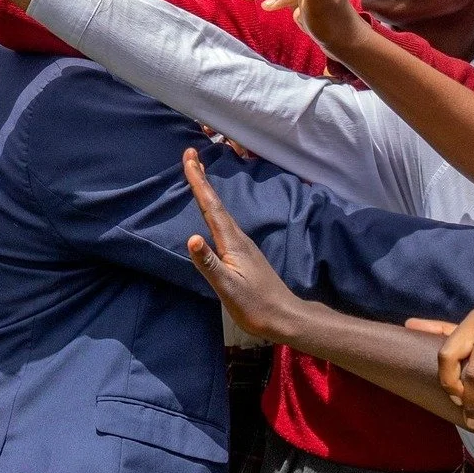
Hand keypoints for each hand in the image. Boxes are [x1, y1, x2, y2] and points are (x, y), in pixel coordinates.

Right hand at [183, 149, 308, 342]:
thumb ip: (209, 263)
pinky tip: (212, 213)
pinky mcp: (244, 253)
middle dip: (202, 179)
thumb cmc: (254, 304)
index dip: (199, 182)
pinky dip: (213, 209)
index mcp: (232, 242)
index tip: (190, 158)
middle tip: (191, 155)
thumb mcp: (227, 287)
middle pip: (216, 203)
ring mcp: (242, 244)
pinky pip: (224, 222)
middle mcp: (238, 237)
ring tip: (198, 176)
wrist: (283, 317)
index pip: (211, 206)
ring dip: (208, 192)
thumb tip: (192, 237)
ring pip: (221, 211)